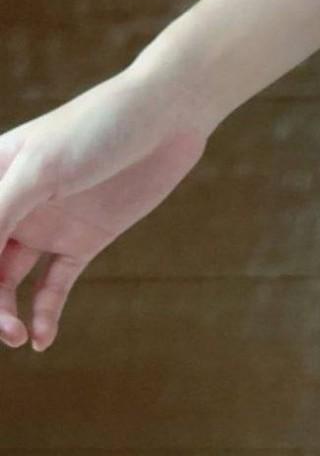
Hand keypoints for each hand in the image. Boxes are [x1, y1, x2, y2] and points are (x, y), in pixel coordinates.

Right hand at [0, 66, 208, 351]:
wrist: (167, 117)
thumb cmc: (100, 127)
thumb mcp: (44, 167)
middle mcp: (12, 203)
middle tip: (2, 331)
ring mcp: (48, 222)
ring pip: (9, 279)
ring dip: (7, 312)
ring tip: (17, 337)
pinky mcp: (85, 238)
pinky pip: (55, 283)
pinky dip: (46, 311)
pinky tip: (42, 338)